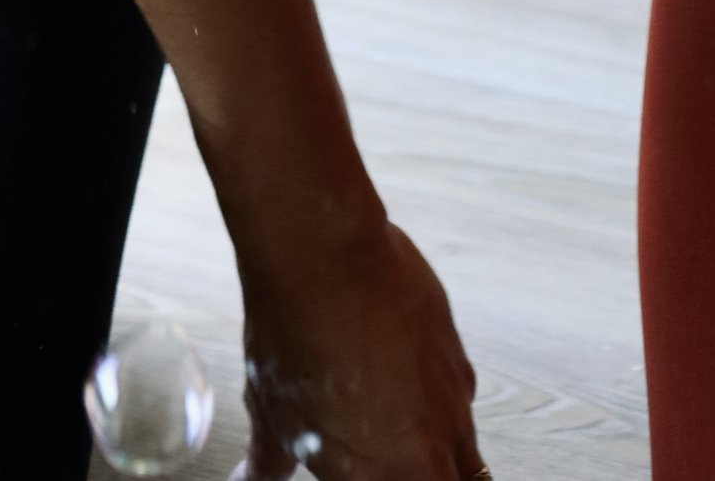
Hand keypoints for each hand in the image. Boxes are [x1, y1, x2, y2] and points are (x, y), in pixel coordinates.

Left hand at [241, 221, 483, 477]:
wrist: (325, 256)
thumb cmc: (295, 338)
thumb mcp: (272, 416)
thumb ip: (270, 462)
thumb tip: (251, 474)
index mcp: (391, 478)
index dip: (381, 478)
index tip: (366, 469)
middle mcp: (435, 451)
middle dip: (426, 473)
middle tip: (393, 459)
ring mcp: (454, 401)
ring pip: (464, 448)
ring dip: (438, 447)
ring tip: (394, 424)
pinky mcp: (457, 355)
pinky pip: (458, 396)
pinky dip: (435, 398)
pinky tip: (397, 371)